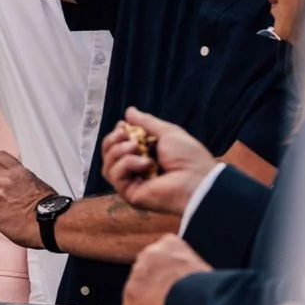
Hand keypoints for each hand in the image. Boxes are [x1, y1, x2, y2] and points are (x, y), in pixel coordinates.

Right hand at [100, 107, 215, 216]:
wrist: (197, 180)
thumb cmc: (189, 158)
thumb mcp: (168, 132)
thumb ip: (146, 122)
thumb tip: (130, 111)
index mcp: (144, 154)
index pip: (118, 144)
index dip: (117, 134)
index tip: (123, 125)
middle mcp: (135, 169)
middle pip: (109, 153)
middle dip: (113, 141)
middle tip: (126, 135)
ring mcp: (131, 181)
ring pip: (108, 164)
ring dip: (119, 151)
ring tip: (136, 148)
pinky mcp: (128, 192)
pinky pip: (114, 175)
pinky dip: (126, 164)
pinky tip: (144, 163)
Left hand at [123, 235, 207, 304]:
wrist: (201, 296)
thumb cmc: (208, 287)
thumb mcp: (200, 270)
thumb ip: (186, 275)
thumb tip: (187, 291)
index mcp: (170, 244)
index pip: (160, 262)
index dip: (164, 282)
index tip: (169, 295)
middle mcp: (150, 254)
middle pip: (146, 280)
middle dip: (153, 299)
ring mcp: (138, 274)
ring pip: (137, 298)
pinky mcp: (131, 293)